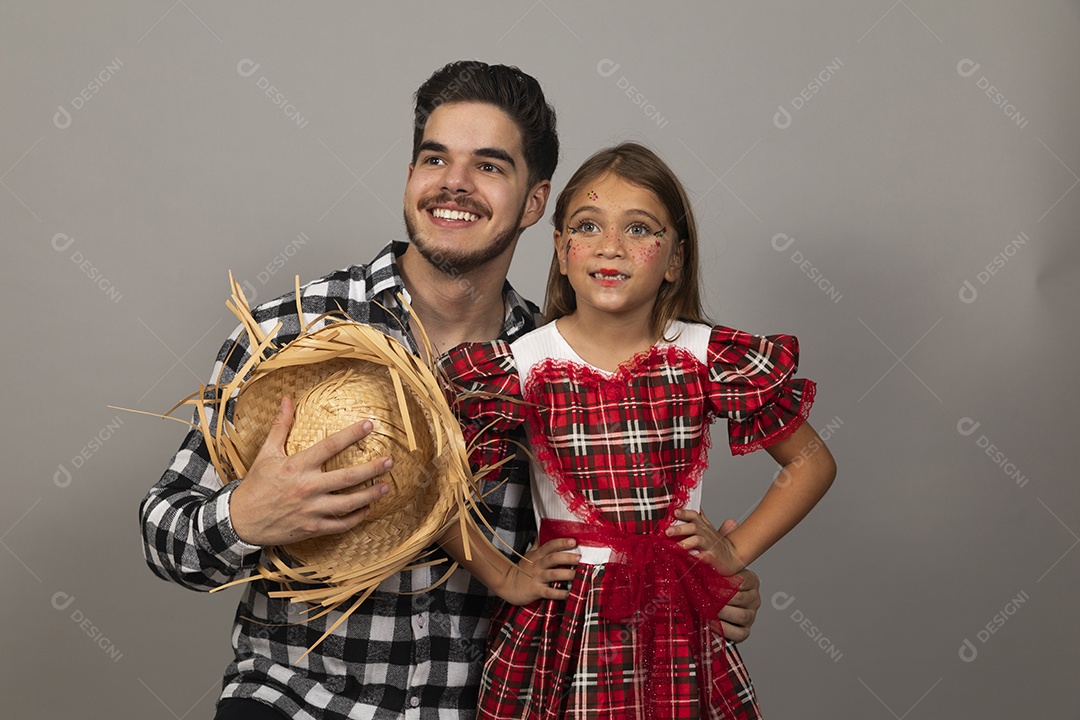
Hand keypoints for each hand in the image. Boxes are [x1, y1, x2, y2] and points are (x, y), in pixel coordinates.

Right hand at [229, 396, 393, 546]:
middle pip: (347, 477)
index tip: (370, 425)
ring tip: (386, 487)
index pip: (330, 446)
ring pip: (348, 503)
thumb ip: (281, 426)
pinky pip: (339, 524)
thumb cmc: (256, 485)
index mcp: (297, 466)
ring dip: (370, 495)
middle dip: (371, 469)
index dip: (351, 434)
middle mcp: (307, 487)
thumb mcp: (266, 453)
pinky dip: (356, 518)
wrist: (240, 520)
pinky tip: (367, 510)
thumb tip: (287, 400)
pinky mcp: (311, 528)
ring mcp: (310, 510)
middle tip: (389, 461)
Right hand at [496, 537, 579, 605]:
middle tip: (579, 557)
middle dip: (566, 557)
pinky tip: (569, 593)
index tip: (573, 541)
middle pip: (553, 558)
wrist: (507, 584)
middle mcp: (538, 565)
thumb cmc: (522, 568)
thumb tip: (543, 529)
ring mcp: (537, 577)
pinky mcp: (536, 590)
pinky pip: (549, 592)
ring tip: (578, 574)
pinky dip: (559, 593)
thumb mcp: (529, 554)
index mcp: (537, 555)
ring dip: (566, 574)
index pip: (550, 546)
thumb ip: (537, 543)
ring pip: (553, 574)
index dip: (561, 543)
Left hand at [667, 508, 746, 574]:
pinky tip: (688, 558)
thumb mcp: (705, 527)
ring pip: (697, 540)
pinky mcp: (712, 557)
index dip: (684, 512)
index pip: (693, 515)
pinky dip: (696, 558)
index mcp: (702, 525)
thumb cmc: (714, 542)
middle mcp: (705, 533)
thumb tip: (677, 509)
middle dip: (680, 528)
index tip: (674, 511)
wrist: (732, 556)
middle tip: (668, 531)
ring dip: (686, 542)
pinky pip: (703, 557)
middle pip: (693, 526)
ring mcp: (709, 545)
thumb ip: (694, 519)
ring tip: (677, 546)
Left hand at [668, 512, 760, 641]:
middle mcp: (755, 600)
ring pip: (740, 615)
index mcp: (752, 582)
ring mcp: (751, 617)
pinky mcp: (744, 634)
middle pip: (741, 598)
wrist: (711, 612)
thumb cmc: (714, 583)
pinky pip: (737, 633)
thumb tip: (730, 521)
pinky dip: (724, 630)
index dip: (725, 580)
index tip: (708, 578)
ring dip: (722, 612)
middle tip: (703, 592)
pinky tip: (710, 624)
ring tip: (705, 607)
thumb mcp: (717, 564)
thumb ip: (722, 545)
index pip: (743, 580)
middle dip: (721, 595)